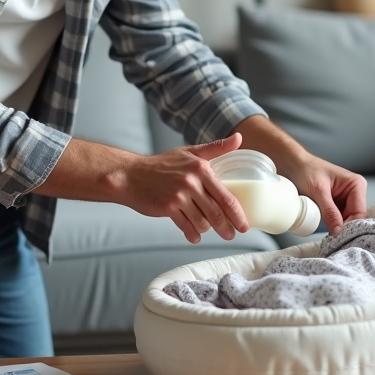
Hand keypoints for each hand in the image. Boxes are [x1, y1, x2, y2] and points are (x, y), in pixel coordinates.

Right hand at [119, 133, 249, 243]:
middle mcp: (191, 182)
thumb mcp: (189, 152)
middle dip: (226, 227)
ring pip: (202, 221)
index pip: (226, 196)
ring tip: (208, 230)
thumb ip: (216, 148)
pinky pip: (186, 226)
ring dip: (207, 229)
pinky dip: (192, 233)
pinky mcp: (167, 208)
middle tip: (232, 235)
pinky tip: (195, 235)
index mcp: (201, 168)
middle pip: (216, 212)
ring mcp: (179, 196)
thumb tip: (239, 138)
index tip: (244, 224)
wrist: (131, 175)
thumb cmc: (162, 164)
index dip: (237, 213)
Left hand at [282, 153, 367, 236]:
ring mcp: (346, 199)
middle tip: (333, 239)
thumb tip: (338, 231)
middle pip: (355, 218)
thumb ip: (329, 212)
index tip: (338, 237)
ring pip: (347, 221)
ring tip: (328, 235)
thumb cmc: (305, 169)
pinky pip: (338, 220)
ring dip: (338, 229)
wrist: (292, 164)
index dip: (350, 226)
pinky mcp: (336, 205)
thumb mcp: (318, 191)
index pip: (359, 212)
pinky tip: (326, 230)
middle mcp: (354, 192)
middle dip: (344, 229)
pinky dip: (333, 226)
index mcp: (356, 184)